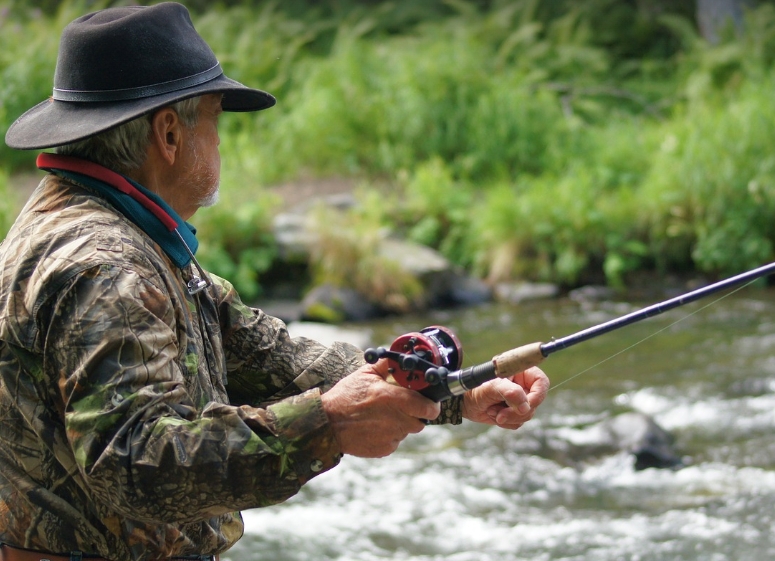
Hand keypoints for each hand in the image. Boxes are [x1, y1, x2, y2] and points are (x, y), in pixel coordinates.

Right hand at [321, 360, 440, 457]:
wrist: (327, 423)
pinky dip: (389, 435)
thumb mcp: (364, 374)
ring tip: (383, 416)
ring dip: (401, 424)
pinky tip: (374, 427)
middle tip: (402, 407)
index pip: (428, 408)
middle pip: (420, 421)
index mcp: (393, 399)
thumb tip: (399, 357)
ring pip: (407, 431)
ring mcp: (390, 437)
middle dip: (415, 414)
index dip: (432, 405)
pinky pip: (395, 442)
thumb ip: (386, 366)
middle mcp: (396, 420)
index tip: (429, 402)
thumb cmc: (345, 396)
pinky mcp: (384, 450)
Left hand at [461, 367, 548, 428]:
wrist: (464, 403)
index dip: (538, 394)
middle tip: (501, 414)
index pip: (541, 381)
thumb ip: (509, 393)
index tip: (528, 404)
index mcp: (520, 372)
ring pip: (527, 415)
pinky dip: (506, 422)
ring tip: (492, 411)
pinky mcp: (514, 412)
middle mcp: (522, 385)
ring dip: (509, 417)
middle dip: (517, 411)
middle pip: (535, 402)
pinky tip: (494, 415)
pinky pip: (519, 422)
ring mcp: (519, 400)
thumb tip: (525, 406)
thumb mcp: (491, 387)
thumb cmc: (475, 388)